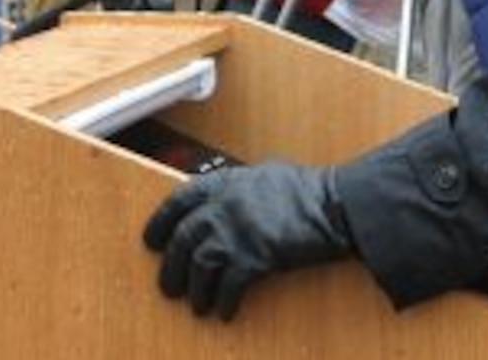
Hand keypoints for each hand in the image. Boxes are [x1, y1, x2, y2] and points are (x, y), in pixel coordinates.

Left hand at [143, 162, 352, 320]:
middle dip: (172, 268)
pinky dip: (224, 302)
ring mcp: (238, 231)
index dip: (160, 222)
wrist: (337, 204)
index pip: (179, 200)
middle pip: (183, 240)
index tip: (151, 241)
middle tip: (168, 288)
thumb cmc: (307, 189)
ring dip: (195, 291)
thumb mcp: (265, 175)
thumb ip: (238, 188)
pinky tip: (225, 312)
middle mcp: (225, 206)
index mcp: (226, 182)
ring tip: (196, 306)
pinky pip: (229, 286)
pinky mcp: (256, 256)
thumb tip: (223, 200)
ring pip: (200, 265)